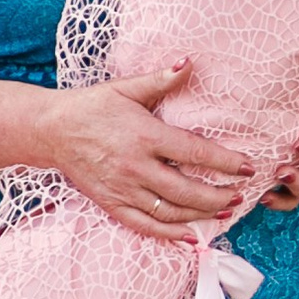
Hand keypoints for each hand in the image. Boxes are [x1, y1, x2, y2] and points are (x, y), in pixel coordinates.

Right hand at [48, 66, 251, 241]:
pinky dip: (170, 235)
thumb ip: (160, 79)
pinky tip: (191, 237)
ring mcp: (124, 189)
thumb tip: (189, 62)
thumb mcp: (125, 88)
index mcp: (145, 136)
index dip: (226, 162)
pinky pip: (145, 226)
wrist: (51, 130)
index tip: (247, 167)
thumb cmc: (91, 106)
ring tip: (224, 211)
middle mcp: (137, 167)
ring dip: (201, 215)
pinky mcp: (112, 204)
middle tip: (240, 194)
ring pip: (171, 212)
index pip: (195, 153)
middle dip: (219, 195)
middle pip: (188, 190)